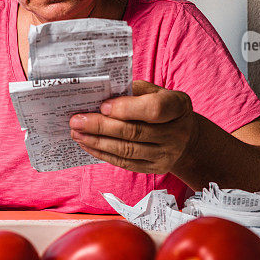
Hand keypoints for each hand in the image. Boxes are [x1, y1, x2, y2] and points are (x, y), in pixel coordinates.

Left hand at [68, 80, 198, 175]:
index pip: (154, 109)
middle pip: (134, 132)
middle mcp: (176, 133)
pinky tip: (88, 145)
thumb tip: (102, 94)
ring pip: (127, 150)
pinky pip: (125, 163)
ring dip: (97, 142)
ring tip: (77, 133)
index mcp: (178, 107)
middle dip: (101, 126)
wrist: (184, 137)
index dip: (126, 108)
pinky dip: (103, 154)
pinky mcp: (154, 168)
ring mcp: (166, 154)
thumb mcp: (156, 92)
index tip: (102, 106)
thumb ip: (133, 91)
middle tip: (76, 121)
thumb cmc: (163, 107)